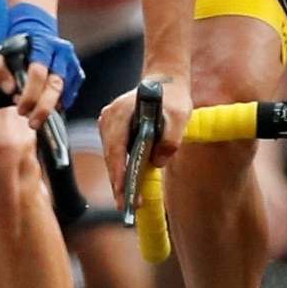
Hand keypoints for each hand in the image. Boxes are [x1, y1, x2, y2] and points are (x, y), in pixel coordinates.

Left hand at [0, 2, 82, 124]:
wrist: (35, 35)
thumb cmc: (15, 49)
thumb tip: (10, 90)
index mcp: (42, 44)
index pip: (38, 72)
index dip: (30, 94)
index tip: (20, 109)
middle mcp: (61, 52)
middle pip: (56, 84)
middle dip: (43, 107)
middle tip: (32, 122)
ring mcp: (71, 62)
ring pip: (66, 90)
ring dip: (52, 108)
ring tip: (37, 119)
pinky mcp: (77, 73)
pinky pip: (71, 93)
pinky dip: (60, 104)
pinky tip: (48, 111)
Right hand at [97, 69, 191, 205]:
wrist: (165, 81)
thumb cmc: (172, 97)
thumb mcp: (179, 116)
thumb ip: (170, 139)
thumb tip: (157, 162)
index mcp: (120, 114)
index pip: (116, 150)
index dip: (119, 175)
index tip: (124, 194)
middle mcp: (108, 119)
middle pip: (110, 157)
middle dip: (118, 183)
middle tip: (126, 207)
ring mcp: (107, 123)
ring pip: (110, 157)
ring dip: (118, 177)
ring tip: (127, 199)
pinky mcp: (111, 128)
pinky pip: (113, 152)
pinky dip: (120, 168)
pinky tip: (128, 183)